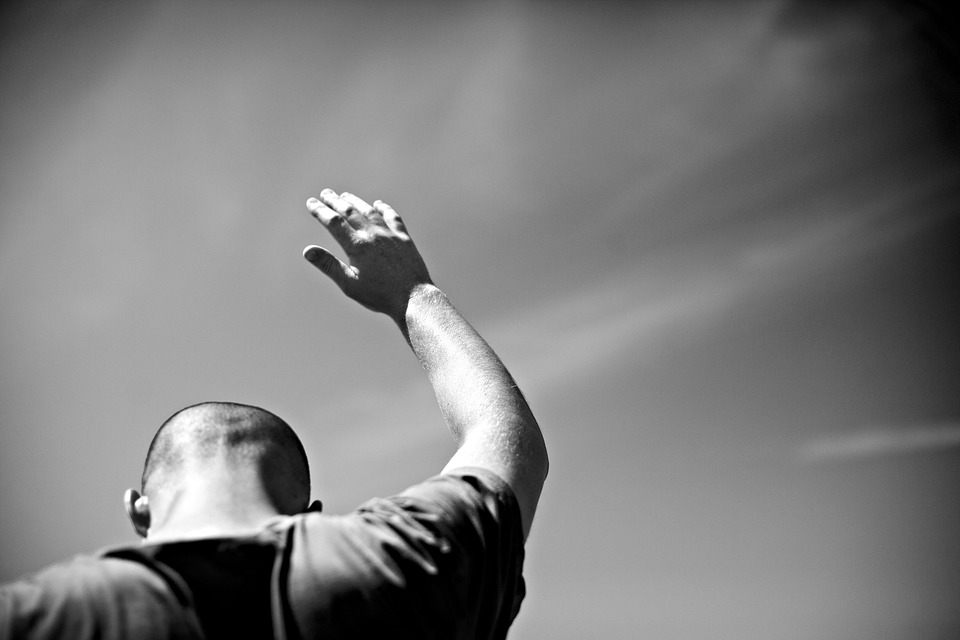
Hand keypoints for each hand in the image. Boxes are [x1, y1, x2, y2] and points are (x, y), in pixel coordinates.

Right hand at [303, 189, 431, 319]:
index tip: (311, 202)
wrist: (413, 298)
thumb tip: (307, 251)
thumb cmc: (379, 295)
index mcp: (358, 246)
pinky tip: (377, 204)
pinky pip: (392, 217)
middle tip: (325, 193)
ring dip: (355, 202)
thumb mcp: (349, 284)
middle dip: (335, 201)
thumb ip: (328, 265)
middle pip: (350, 212)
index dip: (320, 211)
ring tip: (344, 196)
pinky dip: (383, 209)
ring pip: (369, 211)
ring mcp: (390, 235)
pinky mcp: (404, 238)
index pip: (334, 223)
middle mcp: (373, 235)